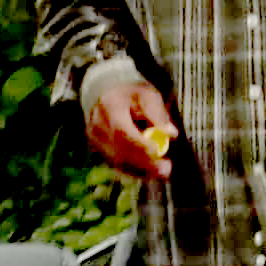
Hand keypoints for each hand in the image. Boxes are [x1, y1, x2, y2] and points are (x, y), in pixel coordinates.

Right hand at [83, 63, 180, 180]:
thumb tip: (171, 134)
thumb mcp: (148, 95)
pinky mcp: (97, 149)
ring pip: (117, 161)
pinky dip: (133, 170)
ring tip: (163, 171)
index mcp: (109, 106)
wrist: (104, 92)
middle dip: (144, 163)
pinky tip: (150, 173)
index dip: (139, 144)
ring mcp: (94, 139)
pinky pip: (115, 165)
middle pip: (118, 150)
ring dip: (140, 170)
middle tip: (166, 169)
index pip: (121, 130)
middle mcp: (97, 125)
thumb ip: (158, 115)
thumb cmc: (131, 94)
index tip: (158, 151)